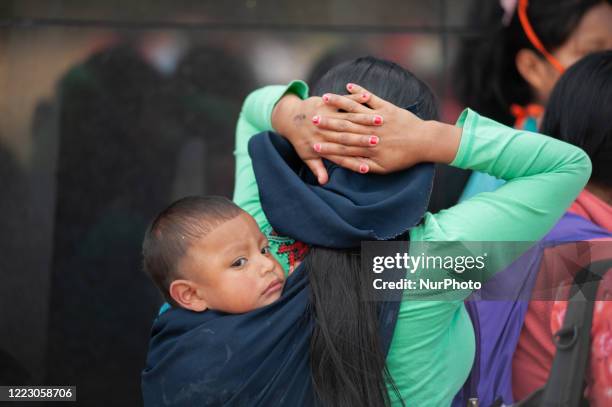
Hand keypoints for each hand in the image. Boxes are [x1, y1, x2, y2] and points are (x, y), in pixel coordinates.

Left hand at [271, 92, 382, 183]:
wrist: (289, 119)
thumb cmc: (301, 140)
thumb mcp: (306, 156)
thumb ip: (317, 168)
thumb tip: (323, 182)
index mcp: (322, 144)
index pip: (342, 155)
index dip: (354, 162)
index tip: (367, 167)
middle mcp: (325, 130)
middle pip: (349, 135)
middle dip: (365, 138)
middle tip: (380, 142)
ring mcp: (326, 115)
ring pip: (348, 116)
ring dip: (364, 117)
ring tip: (380, 120)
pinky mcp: (327, 104)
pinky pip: (344, 100)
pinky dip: (355, 97)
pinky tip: (367, 98)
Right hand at [315, 83, 461, 173]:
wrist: (425, 142)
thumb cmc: (405, 157)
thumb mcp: (385, 168)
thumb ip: (368, 167)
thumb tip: (353, 168)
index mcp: (369, 148)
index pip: (344, 146)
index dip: (328, 145)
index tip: (315, 143)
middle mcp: (371, 132)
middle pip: (345, 126)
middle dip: (328, 123)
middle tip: (313, 119)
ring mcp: (378, 119)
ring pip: (355, 110)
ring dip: (339, 103)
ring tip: (325, 98)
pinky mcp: (386, 108)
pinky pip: (371, 98)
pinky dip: (360, 92)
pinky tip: (349, 86)